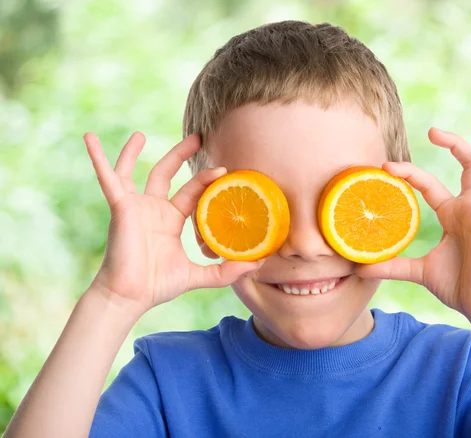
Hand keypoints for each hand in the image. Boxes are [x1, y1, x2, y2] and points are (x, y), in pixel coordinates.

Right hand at [85, 132, 261, 314]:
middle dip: (181, 154)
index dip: (205, 180)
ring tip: (140, 133)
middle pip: (167, 173)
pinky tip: (89, 137)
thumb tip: (256, 265)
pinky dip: (99, 158)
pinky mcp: (120, 207)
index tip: (224, 168)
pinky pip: (107, 178)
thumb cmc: (158, 286)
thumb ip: (225, 271)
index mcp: (170, 219)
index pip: (191, 192)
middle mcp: (152, 209)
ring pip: (134, 171)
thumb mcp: (198, 276)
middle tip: (199, 137)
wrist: (130, 296)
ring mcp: (134, 206)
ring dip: (135, 152)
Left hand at [356, 128, 470, 323]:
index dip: (410, 173)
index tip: (386, 166)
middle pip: (469, 166)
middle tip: (432, 131)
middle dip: (454, 145)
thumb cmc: (455, 286)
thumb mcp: (417, 272)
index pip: (430, 184)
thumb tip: (356, 270)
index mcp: (452, 214)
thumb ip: (390, 266)